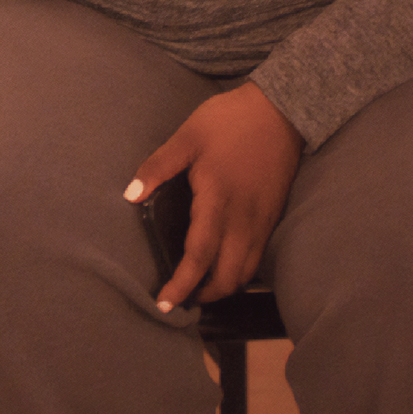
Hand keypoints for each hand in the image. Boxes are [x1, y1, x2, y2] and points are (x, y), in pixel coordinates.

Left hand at [126, 83, 303, 311]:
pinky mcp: (273, 216)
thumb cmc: (230, 121)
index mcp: (218, 201)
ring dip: (223, 285)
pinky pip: (257, 257)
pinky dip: (239, 271)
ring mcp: (262, 220)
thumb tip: (129, 195)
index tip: (163, 303)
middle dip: (203, 294)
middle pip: (227, 276)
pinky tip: (223, 264)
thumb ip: (157, 168)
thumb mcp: (187, 138)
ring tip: (198, 287)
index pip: (199, 256)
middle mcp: (244, 219)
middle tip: (179, 299)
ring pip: (245, 271)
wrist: (282, 109)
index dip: (181, 284)